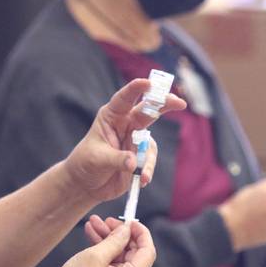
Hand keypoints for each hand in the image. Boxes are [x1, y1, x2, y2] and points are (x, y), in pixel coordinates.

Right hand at [44, 221, 155, 266]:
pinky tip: (92, 234)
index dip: (140, 233)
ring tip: (94, 222)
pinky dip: (104, 249)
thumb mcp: (95, 256)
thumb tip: (126, 229)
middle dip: (119, 233)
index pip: (147, 251)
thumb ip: (114, 240)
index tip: (129, 220)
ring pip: (121, 255)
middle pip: (133, 252)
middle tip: (105, 219)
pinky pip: (113, 262)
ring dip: (108, 238)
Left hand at [64, 78, 185, 202]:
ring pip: (150, 142)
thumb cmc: (85, 163)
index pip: (124, 99)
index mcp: (111, 116)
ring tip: (141, 174)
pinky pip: (149, 160)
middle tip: (180, 103)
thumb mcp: (97, 159)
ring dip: (148, 158)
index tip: (148, 82)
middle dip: (164, 104)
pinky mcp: (140, 156)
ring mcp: (135, 140)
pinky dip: (147, 170)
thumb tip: (134, 163)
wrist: (86, 183)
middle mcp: (125, 124)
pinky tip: (142, 180)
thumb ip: (117, 159)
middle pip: (148, 111)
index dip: (136, 89)